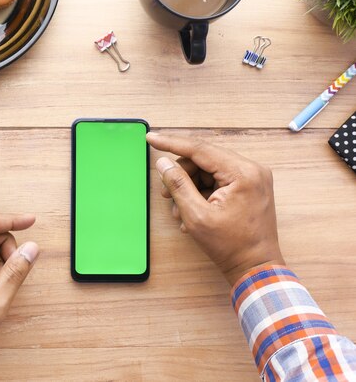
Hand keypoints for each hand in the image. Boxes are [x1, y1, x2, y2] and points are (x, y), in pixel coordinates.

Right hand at [147, 133, 284, 285]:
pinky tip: (192, 211)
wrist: (255, 268)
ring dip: (190, 186)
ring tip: (180, 210)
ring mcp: (252, 178)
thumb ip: (178, 185)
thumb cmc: (230, 246)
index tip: (151, 138)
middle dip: (181, 174)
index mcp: (242, 173)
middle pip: (204, 159)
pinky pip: (218, 180)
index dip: (171, 143)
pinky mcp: (250, 187)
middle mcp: (251, 169)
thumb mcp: (196, 216)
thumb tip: (163, 163)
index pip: (200, 149)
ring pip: (208, 169)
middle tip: (166, 193)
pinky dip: (201, 192)